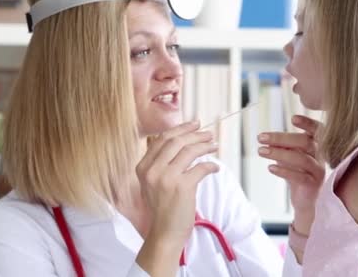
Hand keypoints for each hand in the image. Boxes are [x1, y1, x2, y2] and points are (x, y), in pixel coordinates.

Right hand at [136, 120, 219, 245]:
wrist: (164, 233)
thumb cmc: (162, 208)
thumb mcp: (153, 183)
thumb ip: (161, 163)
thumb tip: (181, 140)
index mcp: (143, 167)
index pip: (162, 139)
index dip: (180, 129)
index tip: (194, 124)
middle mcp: (152, 170)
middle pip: (176, 141)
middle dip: (195, 134)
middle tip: (208, 134)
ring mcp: (166, 178)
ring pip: (189, 151)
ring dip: (205, 146)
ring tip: (214, 146)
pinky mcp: (182, 187)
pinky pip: (200, 168)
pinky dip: (211, 166)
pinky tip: (215, 168)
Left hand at [257, 115, 324, 234]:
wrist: (307, 203)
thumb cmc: (298, 176)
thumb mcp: (291, 159)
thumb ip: (285, 148)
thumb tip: (268, 138)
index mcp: (317, 148)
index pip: (317, 131)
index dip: (308, 123)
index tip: (293, 118)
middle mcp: (320, 158)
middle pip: (305, 142)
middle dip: (281, 138)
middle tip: (261, 137)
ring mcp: (318, 172)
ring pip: (300, 159)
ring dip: (278, 153)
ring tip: (260, 151)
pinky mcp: (313, 186)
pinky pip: (299, 177)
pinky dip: (283, 171)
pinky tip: (270, 168)